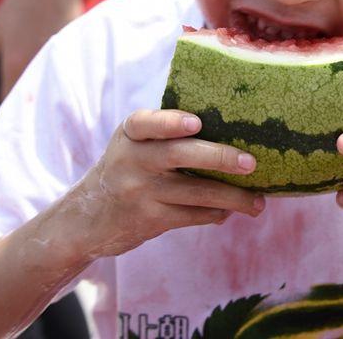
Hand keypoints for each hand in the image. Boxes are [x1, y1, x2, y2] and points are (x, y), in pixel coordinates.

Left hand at [0, 0, 81, 100]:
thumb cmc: (21, 2)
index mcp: (14, 64)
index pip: (7, 97)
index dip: (4, 105)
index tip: (5, 108)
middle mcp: (36, 67)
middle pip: (29, 94)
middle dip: (24, 98)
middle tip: (20, 95)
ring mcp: (57, 60)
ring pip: (48, 84)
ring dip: (42, 87)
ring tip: (38, 84)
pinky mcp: (72, 52)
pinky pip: (62, 71)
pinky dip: (57, 73)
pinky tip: (56, 67)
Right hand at [69, 109, 265, 259]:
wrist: (84, 220)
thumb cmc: (126, 170)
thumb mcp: (132, 145)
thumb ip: (164, 134)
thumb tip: (230, 130)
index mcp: (130, 134)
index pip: (146, 122)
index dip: (170, 121)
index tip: (196, 123)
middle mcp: (132, 160)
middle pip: (180, 155)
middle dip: (220, 158)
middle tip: (251, 163)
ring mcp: (140, 192)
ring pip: (196, 192)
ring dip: (233, 198)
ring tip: (258, 203)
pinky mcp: (149, 219)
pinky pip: (192, 215)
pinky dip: (215, 213)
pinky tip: (229, 211)